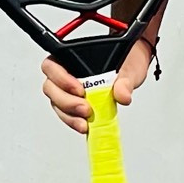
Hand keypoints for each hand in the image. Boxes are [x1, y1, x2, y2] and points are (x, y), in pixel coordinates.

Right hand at [41, 36, 156, 135]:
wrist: (132, 69)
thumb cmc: (125, 60)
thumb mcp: (128, 67)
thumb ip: (125, 81)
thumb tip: (123, 95)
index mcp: (70, 56)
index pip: (51, 66)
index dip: (61, 79)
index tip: (80, 90)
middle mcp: (65, 73)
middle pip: (51, 89)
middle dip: (67, 102)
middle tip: (85, 109)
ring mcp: (68, 90)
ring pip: (57, 104)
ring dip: (69, 115)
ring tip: (85, 122)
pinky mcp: (75, 104)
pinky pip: (67, 114)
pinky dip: (74, 121)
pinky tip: (85, 125)